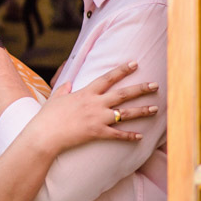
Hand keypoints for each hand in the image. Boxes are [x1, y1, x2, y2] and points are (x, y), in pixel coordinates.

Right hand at [32, 61, 158, 154]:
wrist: (45, 135)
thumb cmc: (47, 116)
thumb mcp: (55, 98)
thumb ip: (63, 89)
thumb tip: (68, 83)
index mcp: (85, 93)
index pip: (108, 78)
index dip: (122, 70)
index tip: (135, 64)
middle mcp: (95, 104)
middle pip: (123, 94)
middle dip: (141, 89)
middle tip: (155, 85)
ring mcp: (98, 118)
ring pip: (125, 113)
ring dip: (142, 111)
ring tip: (156, 108)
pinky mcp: (97, 133)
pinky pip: (117, 135)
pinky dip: (129, 136)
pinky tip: (140, 136)